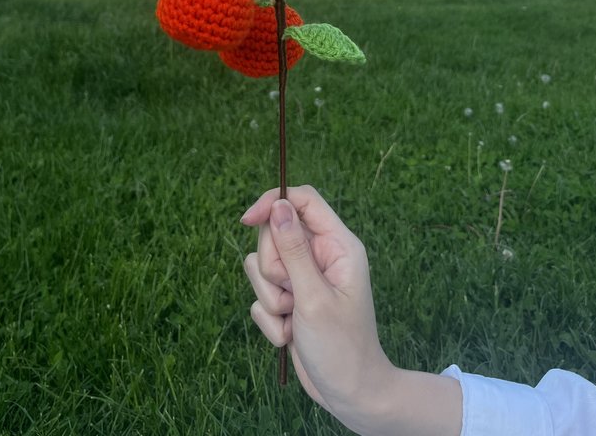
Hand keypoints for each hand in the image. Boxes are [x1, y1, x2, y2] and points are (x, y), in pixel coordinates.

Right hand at [241, 185, 393, 430]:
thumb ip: (294, 250)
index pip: (302, 200)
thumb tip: (278, 205)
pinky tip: (291, 336)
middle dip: (272, 268)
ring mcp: (303, 279)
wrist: (348, 394)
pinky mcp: (289, 300)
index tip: (247, 219)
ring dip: (270, 298)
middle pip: (274, 233)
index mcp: (338, 245)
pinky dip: (270, 319)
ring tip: (293, 319)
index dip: (273, 201)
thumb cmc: (341, 347)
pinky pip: (260, 295)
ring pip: (262, 266)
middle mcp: (320, 256)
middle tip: (291, 295)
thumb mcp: (314, 297)